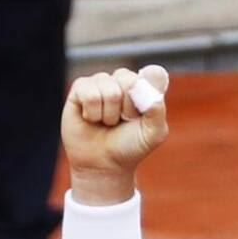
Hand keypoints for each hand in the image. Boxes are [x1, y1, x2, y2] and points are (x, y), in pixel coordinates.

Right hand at [62, 65, 169, 203]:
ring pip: (109, 89)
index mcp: (146, 88)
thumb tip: (151, 87)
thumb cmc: (131, 147)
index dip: (148, 95)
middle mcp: (124, 81)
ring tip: (107, 122)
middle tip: (124, 121)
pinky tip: (92, 118)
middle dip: (128, 108)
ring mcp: (101, 82)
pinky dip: (93, 112)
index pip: (154, 74)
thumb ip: (157, 110)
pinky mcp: (80, 88)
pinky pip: (89, 92)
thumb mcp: (153, 134)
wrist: (103, 164)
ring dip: (109, 114)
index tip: (143, 114)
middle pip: (129, 79)